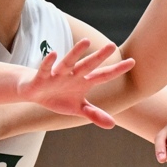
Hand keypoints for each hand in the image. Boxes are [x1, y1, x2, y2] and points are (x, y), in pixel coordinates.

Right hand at [15, 37, 134, 129]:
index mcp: (83, 82)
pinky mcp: (42, 77)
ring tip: (85, 41)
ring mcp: (58, 74)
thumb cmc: (58, 97)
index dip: (117, 70)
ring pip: (68, 62)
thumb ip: (94, 114)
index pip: (103, 75)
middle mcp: (73, 75)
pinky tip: (53, 54)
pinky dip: (49, 62)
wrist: (34, 92)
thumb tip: (112, 124)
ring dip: (76, 52)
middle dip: (99, 57)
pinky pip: (46, 68)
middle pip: (88, 65)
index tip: (132, 62)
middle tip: (112, 46)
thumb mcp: (77, 108)